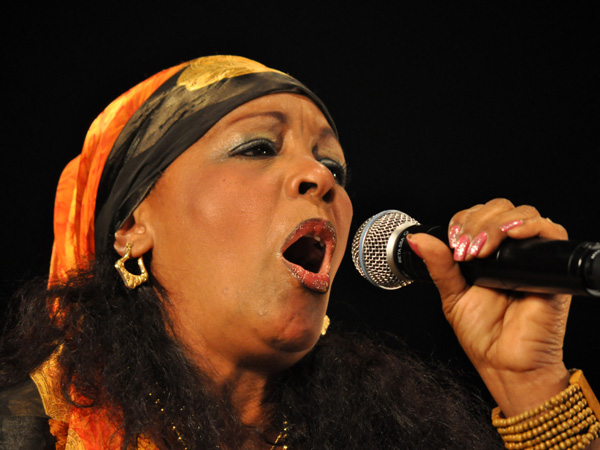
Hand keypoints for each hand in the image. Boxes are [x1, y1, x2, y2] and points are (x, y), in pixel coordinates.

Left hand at [407, 198, 571, 416]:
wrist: (505, 364)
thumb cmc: (483, 335)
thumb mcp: (452, 295)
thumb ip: (439, 265)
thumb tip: (418, 239)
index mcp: (487, 254)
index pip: (479, 215)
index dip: (464, 221)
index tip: (453, 242)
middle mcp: (511, 252)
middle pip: (500, 208)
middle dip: (477, 221)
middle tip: (465, 249)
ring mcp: (532, 258)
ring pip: (522, 214)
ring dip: (496, 224)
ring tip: (481, 249)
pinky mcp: (553, 267)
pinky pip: (552, 232)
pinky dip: (530, 225)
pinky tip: (511, 235)